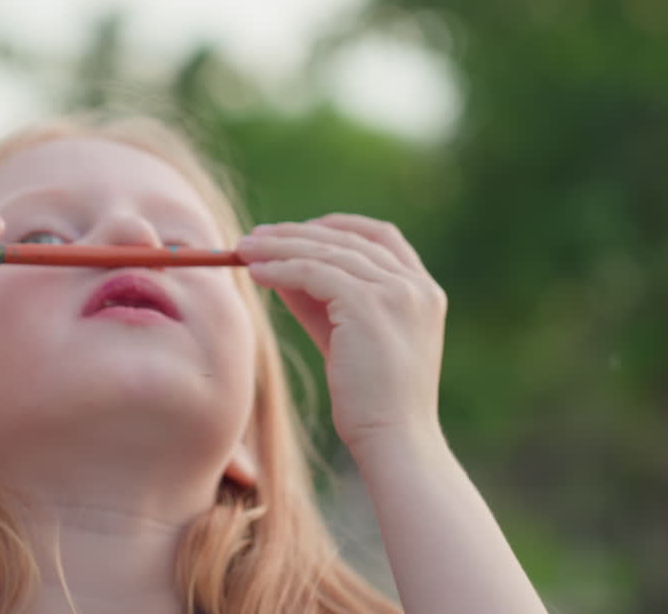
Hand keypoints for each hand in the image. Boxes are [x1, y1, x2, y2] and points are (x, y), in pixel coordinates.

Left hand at [236, 214, 446, 450]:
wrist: (393, 440)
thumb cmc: (370, 400)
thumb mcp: (348, 339)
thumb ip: (322, 301)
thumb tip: (278, 268)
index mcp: (423, 291)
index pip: (382, 237)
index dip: (337, 226)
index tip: (300, 230)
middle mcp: (415, 286)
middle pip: (347, 239)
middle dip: (296, 234)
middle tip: (255, 237)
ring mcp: (396, 292)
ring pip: (326, 251)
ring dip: (279, 246)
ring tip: (243, 251)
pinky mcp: (369, 305)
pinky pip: (312, 272)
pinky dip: (280, 268)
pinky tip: (256, 274)